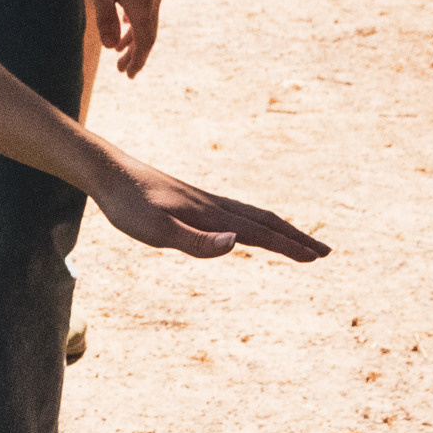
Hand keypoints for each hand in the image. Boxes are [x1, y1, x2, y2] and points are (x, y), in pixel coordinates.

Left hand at [83, 0, 161, 78]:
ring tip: (118, 48)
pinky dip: (135, 19)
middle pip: (147, 34)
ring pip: (146, 19)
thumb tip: (110, 46)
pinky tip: (124, 20)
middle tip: (121, 70)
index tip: (128, 75)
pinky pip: (145, 6)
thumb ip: (104, 20)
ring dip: (133, 36)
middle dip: (134, 53)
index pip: (143, 43)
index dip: (136, 61)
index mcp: (141, 6)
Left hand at [90, 146, 328, 263]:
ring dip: (279, 229)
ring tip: (296, 241)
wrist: (108, 174)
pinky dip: (255, 223)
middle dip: (296, 239)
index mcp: (212, 216)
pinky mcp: (193, 202)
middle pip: (266, 222)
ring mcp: (205, 202)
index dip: (289, 247)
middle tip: (324, 252)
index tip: (317, 257)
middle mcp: (215, 206)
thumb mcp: (157, 231)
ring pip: (253, 216)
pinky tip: (247, 230)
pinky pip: (236, 213)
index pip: (260, 234)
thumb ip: (196, 242)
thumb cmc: (128, 206)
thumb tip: (236, 244)